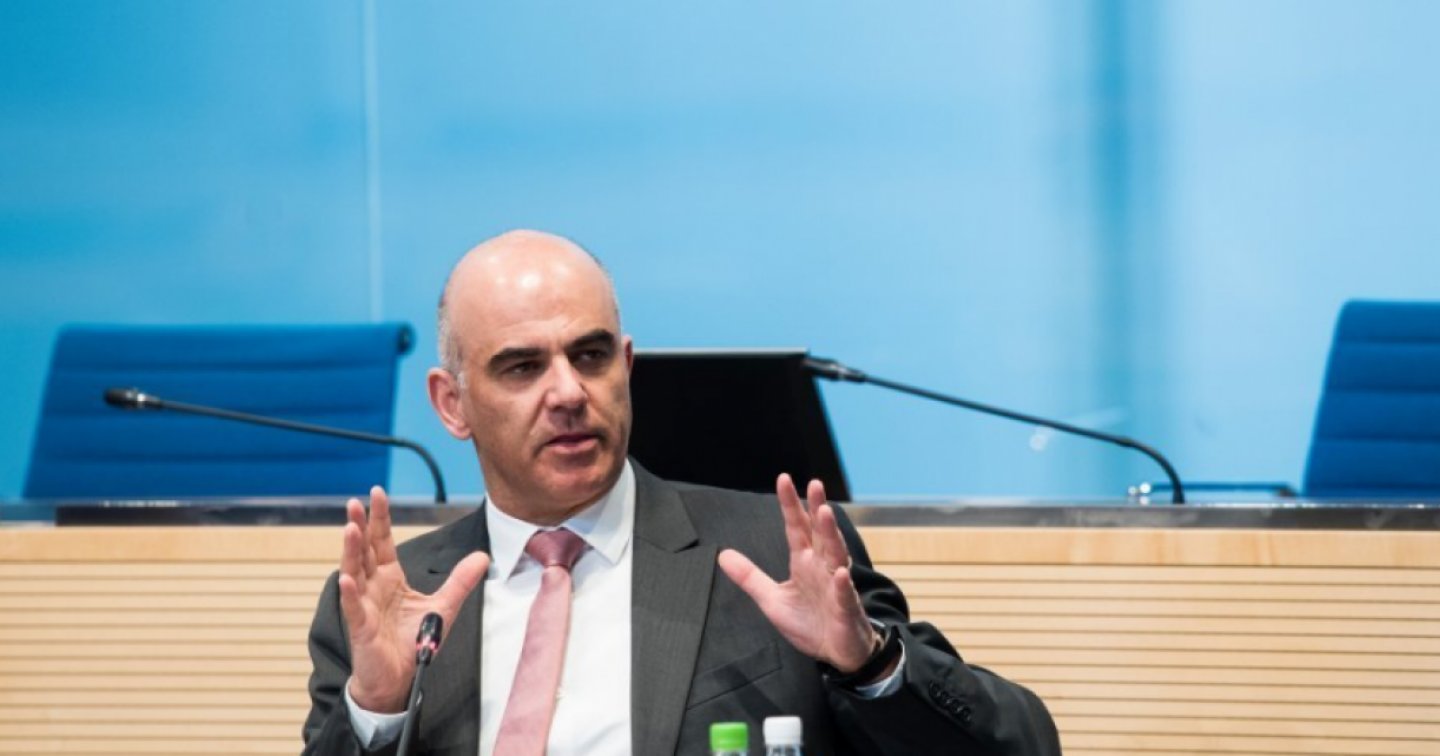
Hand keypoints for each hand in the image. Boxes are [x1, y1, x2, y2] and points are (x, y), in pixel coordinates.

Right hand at [337, 486, 488, 712]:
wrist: (399, 679)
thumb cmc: (412, 642)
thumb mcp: (443, 606)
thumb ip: (460, 581)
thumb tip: (483, 556)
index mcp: (390, 578)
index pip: (383, 541)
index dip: (380, 518)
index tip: (377, 493)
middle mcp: (374, 587)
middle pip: (365, 550)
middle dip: (360, 525)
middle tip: (356, 501)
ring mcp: (365, 605)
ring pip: (354, 572)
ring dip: (351, 551)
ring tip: (350, 528)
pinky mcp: (361, 628)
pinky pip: (354, 608)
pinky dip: (351, 594)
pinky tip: (348, 579)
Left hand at [718, 474, 879, 674]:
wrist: (836, 654)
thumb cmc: (810, 623)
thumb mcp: (772, 599)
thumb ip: (750, 576)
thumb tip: (723, 555)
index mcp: (804, 563)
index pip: (796, 528)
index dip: (790, 505)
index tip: (784, 480)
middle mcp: (822, 568)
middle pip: (819, 533)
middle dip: (816, 508)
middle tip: (814, 484)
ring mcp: (836, 586)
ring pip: (835, 555)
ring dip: (830, 534)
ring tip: (825, 513)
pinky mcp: (846, 609)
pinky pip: (844, 594)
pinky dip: (841, 583)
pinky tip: (839, 572)